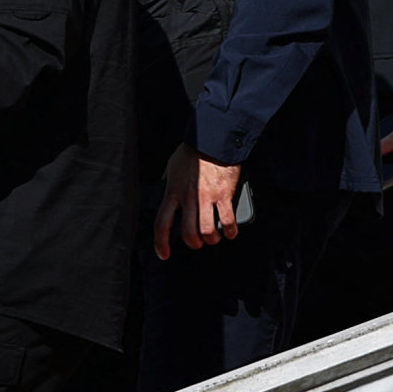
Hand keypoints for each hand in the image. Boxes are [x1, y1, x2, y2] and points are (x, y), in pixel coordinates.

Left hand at [153, 143, 242, 259]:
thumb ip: (168, 180)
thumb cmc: (192, 150)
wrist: (212, 138)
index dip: (161, 243)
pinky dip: (230, 231)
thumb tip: (164, 186)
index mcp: (172, 192)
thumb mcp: (172, 166)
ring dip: (211, 239)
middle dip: (194, 244)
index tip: (164, 254)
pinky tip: (231, 232)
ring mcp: (206, 197)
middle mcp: (188, 198)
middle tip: (198, 243)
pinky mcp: (224, 194)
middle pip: (188, 234)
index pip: (161, 224)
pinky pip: (228, 221)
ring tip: (214, 237)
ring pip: (207, 232)